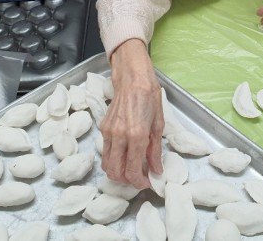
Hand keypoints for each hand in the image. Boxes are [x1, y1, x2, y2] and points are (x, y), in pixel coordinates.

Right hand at [100, 39, 163, 188]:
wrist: (133, 79)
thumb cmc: (149, 97)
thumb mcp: (158, 125)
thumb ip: (155, 150)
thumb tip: (156, 170)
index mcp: (136, 135)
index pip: (133, 170)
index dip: (139, 182)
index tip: (147, 183)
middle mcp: (119, 136)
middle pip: (115, 172)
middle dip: (126, 181)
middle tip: (138, 179)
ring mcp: (108, 132)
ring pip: (107, 164)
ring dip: (117, 172)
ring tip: (131, 170)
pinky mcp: (103, 128)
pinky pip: (105, 151)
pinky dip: (113, 159)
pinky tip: (124, 155)